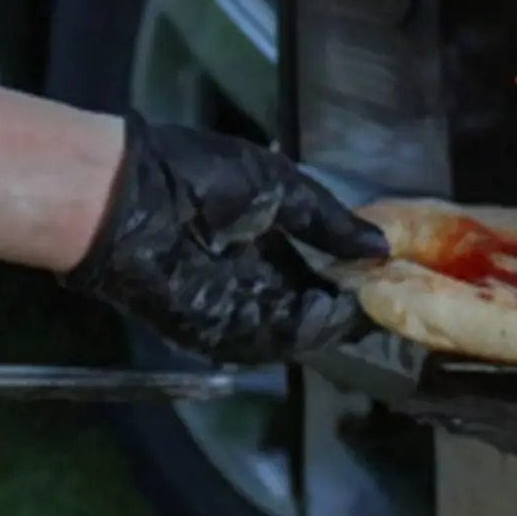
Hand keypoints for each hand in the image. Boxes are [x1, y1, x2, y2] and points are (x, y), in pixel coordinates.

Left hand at [64, 114, 385, 365]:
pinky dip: (292, 336)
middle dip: (342, 308)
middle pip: (305, 305)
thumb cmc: (197, 174)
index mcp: (262, 237)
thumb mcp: (276, 185)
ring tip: (361, 313)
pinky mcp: (209, 329)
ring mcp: (230, 306)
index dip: (349, 276)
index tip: (388, 279)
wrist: (128, 194)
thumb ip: (325, 219)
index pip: (314, 269)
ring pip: (288, 329)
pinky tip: (324, 321)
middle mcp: (250, 276)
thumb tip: (377, 246)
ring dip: (323, 325)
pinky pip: (258, 341)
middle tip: (385, 306)